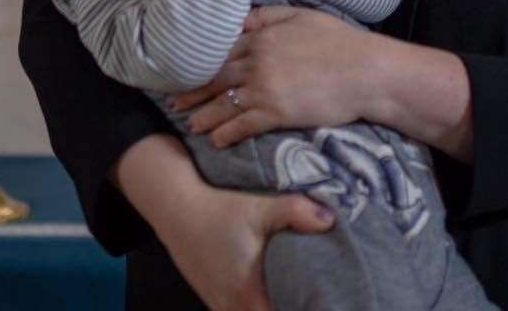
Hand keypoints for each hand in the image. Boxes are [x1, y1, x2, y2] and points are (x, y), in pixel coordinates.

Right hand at [158, 184, 334, 310]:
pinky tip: (272, 287)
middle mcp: (233, 310)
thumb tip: (330, 220)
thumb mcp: (260, 207)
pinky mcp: (216, 300)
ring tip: (295, 290)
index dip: (303, 309)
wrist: (178, 209)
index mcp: (248, 296)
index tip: (319, 300)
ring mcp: (221, 308)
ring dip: (275, 304)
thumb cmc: (219, 210)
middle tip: (314, 294)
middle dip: (292, 306)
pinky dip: (259, 304)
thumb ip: (297, 212)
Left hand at [169, 7, 374, 146]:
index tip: (185, 73)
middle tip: (174, 104)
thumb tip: (241, 20)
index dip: (201, 65)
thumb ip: (269, 16)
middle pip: (215, 79)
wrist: (365, 71)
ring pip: (223, 104)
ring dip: (204, 117)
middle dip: (193, 93)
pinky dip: (226, 133)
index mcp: (261, 38)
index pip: (221, 52)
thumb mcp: (302, 16)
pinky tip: (217, 141)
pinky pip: (242, 125)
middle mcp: (257, 63)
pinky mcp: (277, 113)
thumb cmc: (339, 41)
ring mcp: (265, 89)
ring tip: (191, 126)